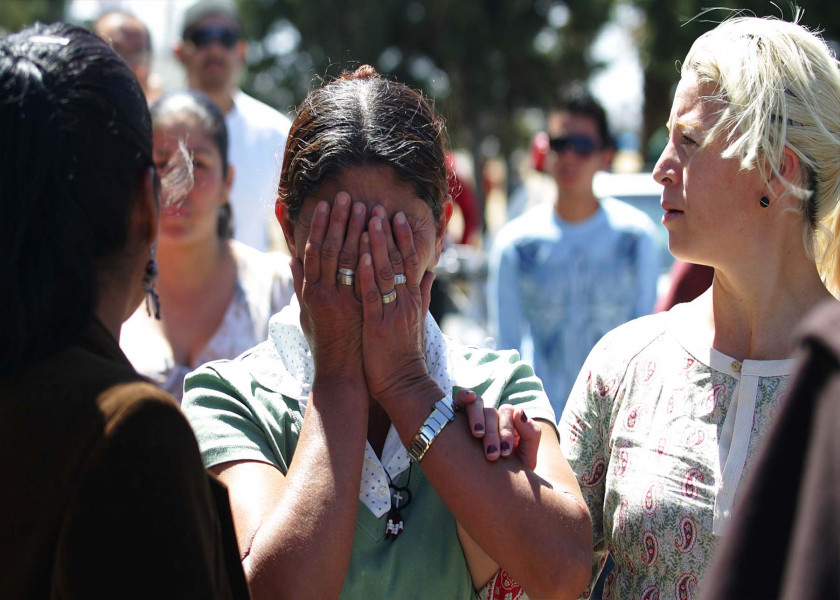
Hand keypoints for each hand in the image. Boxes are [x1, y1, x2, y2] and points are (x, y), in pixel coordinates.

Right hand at [291, 193, 367, 380]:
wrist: (340, 371)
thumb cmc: (325, 343)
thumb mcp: (306, 313)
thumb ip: (300, 284)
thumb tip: (292, 257)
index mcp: (310, 291)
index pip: (314, 250)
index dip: (320, 225)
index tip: (327, 203)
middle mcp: (323, 293)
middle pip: (330, 248)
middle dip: (339, 220)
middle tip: (347, 196)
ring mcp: (341, 301)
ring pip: (347, 259)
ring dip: (356, 231)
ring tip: (365, 207)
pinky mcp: (358, 310)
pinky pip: (362, 279)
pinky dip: (365, 257)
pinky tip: (372, 239)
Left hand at [358, 206, 434, 401]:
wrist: (404, 383)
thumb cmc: (405, 351)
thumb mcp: (418, 318)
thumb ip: (423, 292)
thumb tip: (430, 270)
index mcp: (412, 298)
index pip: (409, 260)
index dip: (402, 237)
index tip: (396, 215)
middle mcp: (405, 300)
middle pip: (398, 259)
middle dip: (388, 232)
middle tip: (379, 207)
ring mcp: (392, 311)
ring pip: (385, 271)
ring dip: (376, 244)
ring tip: (368, 220)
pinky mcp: (378, 324)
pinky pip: (373, 295)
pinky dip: (368, 274)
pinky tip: (362, 256)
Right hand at [458, 389, 541, 469]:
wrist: (493, 489)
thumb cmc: (512, 472)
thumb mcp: (527, 457)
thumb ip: (531, 434)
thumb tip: (520, 411)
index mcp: (511, 422)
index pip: (509, 414)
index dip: (506, 431)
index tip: (505, 454)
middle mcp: (494, 416)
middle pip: (492, 412)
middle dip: (493, 434)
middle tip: (492, 456)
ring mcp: (476, 415)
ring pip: (476, 405)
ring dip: (477, 418)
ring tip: (477, 435)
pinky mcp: (459, 416)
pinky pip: (461, 399)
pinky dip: (464, 395)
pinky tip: (468, 398)